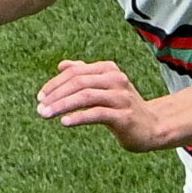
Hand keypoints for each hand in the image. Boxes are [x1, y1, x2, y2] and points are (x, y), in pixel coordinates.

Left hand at [36, 59, 171, 150]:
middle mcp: (116, 79)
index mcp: (109, 69)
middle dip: (55, 95)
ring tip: (45, 114)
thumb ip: (84, 74)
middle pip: (79, 82)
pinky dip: (78, 117)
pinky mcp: (124, 116)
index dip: (55, 83)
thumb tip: (62, 65)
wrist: (152, 126)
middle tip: (40, 108)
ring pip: (85, 96)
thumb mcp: (104, 87)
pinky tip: (65, 122)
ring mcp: (121, 97)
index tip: (40, 97)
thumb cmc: (123, 107)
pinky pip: (97, 114)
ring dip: (62, 105)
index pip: (76, 72)